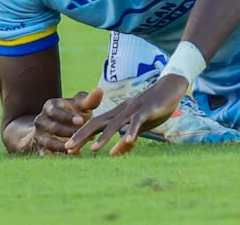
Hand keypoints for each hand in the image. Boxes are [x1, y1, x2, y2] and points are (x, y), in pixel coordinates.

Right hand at [27, 88, 103, 153]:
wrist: (61, 125)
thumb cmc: (74, 112)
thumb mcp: (81, 105)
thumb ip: (90, 100)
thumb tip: (99, 90)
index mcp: (50, 106)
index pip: (56, 111)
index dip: (68, 117)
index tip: (81, 121)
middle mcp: (41, 120)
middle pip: (53, 128)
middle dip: (68, 132)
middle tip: (83, 135)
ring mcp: (38, 134)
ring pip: (49, 142)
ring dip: (64, 145)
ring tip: (80, 147)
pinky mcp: (40, 147)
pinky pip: (48, 153)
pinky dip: (60, 154)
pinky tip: (75, 153)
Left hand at [66, 74, 187, 155]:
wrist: (171, 86)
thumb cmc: (154, 107)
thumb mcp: (139, 126)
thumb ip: (126, 138)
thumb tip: (114, 153)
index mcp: (117, 114)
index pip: (94, 125)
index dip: (81, 136)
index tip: (68, 149)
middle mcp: (121, 111)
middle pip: (98, 123)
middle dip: (82, 136)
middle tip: (68, 149)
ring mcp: (133, 109)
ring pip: (115, 124)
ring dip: (104, 138)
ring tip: (94, 150)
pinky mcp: (147, 109)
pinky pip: (137, 121)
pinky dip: (132, 131)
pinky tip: (128, 141)